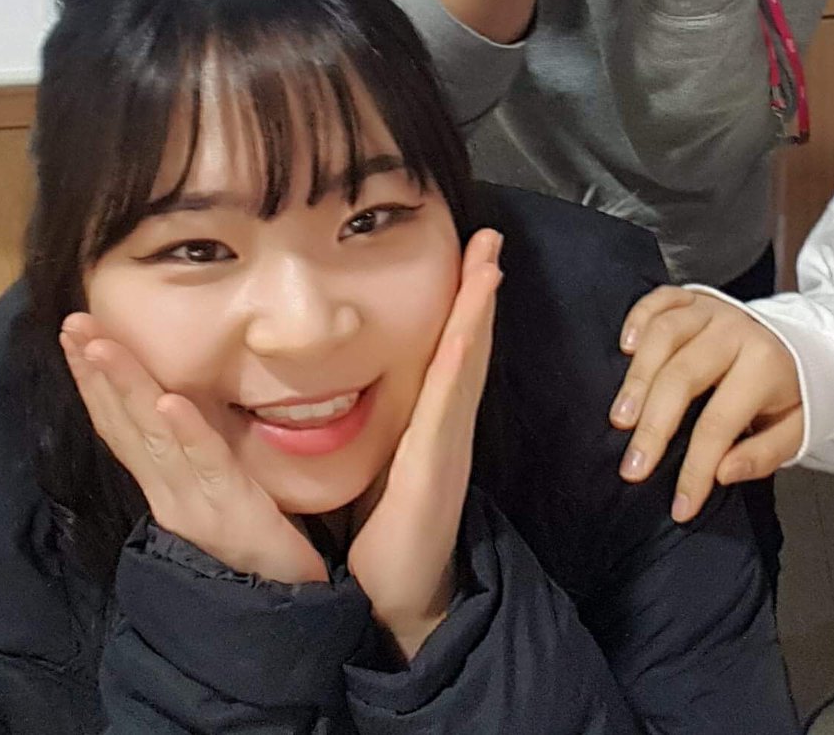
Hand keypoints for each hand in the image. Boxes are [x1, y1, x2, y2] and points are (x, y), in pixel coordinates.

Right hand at [61, 314, 327, 584]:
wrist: (284, 601)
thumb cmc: (256, 541)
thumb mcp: (219, 483)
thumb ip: (198, 446)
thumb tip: (184, 392)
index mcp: (164, 484)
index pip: (120, 425)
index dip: (93, 380)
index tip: (75, 335)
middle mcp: (168, 491)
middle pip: (125, 424)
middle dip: (96, 371)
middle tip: (72, 324)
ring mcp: (194, 503)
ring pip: (153, 437)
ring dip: (126, 387)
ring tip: (103, 346)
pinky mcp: (231, 512)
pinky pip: (206, 464)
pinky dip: (185, 431)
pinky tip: (169, 400)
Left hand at [348, 229, 503, 662]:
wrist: (397, 597)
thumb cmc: (383, 534)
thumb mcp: (375, 462)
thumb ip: (373, 424)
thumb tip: (341, 384)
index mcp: (428, 422)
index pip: (446, 348)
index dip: (461, 299)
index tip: (469, 251)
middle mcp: (445, 426)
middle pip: (468, 344)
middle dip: (480, 289)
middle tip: (491, 237)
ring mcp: (446, 445)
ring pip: (466, 365)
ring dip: (480, 312)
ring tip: (490, 264)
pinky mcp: (436, 470)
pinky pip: (448, 409)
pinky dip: (461, 366)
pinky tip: (465, 334)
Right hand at [609, 287, 804, 522]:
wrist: (804, 343)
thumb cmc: (790, 392)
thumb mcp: (795, 431)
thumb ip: (763, 455)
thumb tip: (722, 472)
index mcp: (764, 365)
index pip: (719, 423)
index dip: (696, 468)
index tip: (680, 505)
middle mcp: (735, 331)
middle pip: (681, 377)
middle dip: (653, 427)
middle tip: (633, 467)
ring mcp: (712, 310)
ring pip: (663, 335)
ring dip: (636, 379)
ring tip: (620, 418)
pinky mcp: (695, 297)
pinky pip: (660, 298)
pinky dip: (638, 318)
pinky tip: (626, 348)